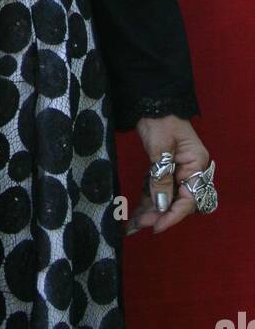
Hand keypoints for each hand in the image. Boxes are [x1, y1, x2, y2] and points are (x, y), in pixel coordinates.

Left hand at [126, 115, 210, 235]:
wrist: (150, 102)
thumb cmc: (159, 120)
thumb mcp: (159, 150)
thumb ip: (161, 178)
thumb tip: (161, 206)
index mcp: (196, 165)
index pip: (188, 199)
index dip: (172, 215)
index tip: (156, 227)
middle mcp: (190, 171)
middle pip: (177, 202)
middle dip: (159, 215)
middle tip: (138, 226)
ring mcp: (178, 170)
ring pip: (166, 198)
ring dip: (151, 211)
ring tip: (132, 225)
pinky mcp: (164, 169)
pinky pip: (158, 189)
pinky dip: (148, 200)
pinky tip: (135, 211)